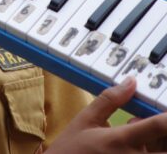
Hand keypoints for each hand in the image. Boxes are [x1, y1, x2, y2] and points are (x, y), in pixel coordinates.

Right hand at [47, 76, 166, 152]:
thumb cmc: (71, 149)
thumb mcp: (86, 119)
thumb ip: (110, 99)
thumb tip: (131, 82)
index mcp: (121, 139)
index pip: (159, 125)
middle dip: (166, 134)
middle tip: (159, 125)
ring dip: (160, 144)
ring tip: (147, 135)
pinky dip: (150, 152)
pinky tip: (138, 147)